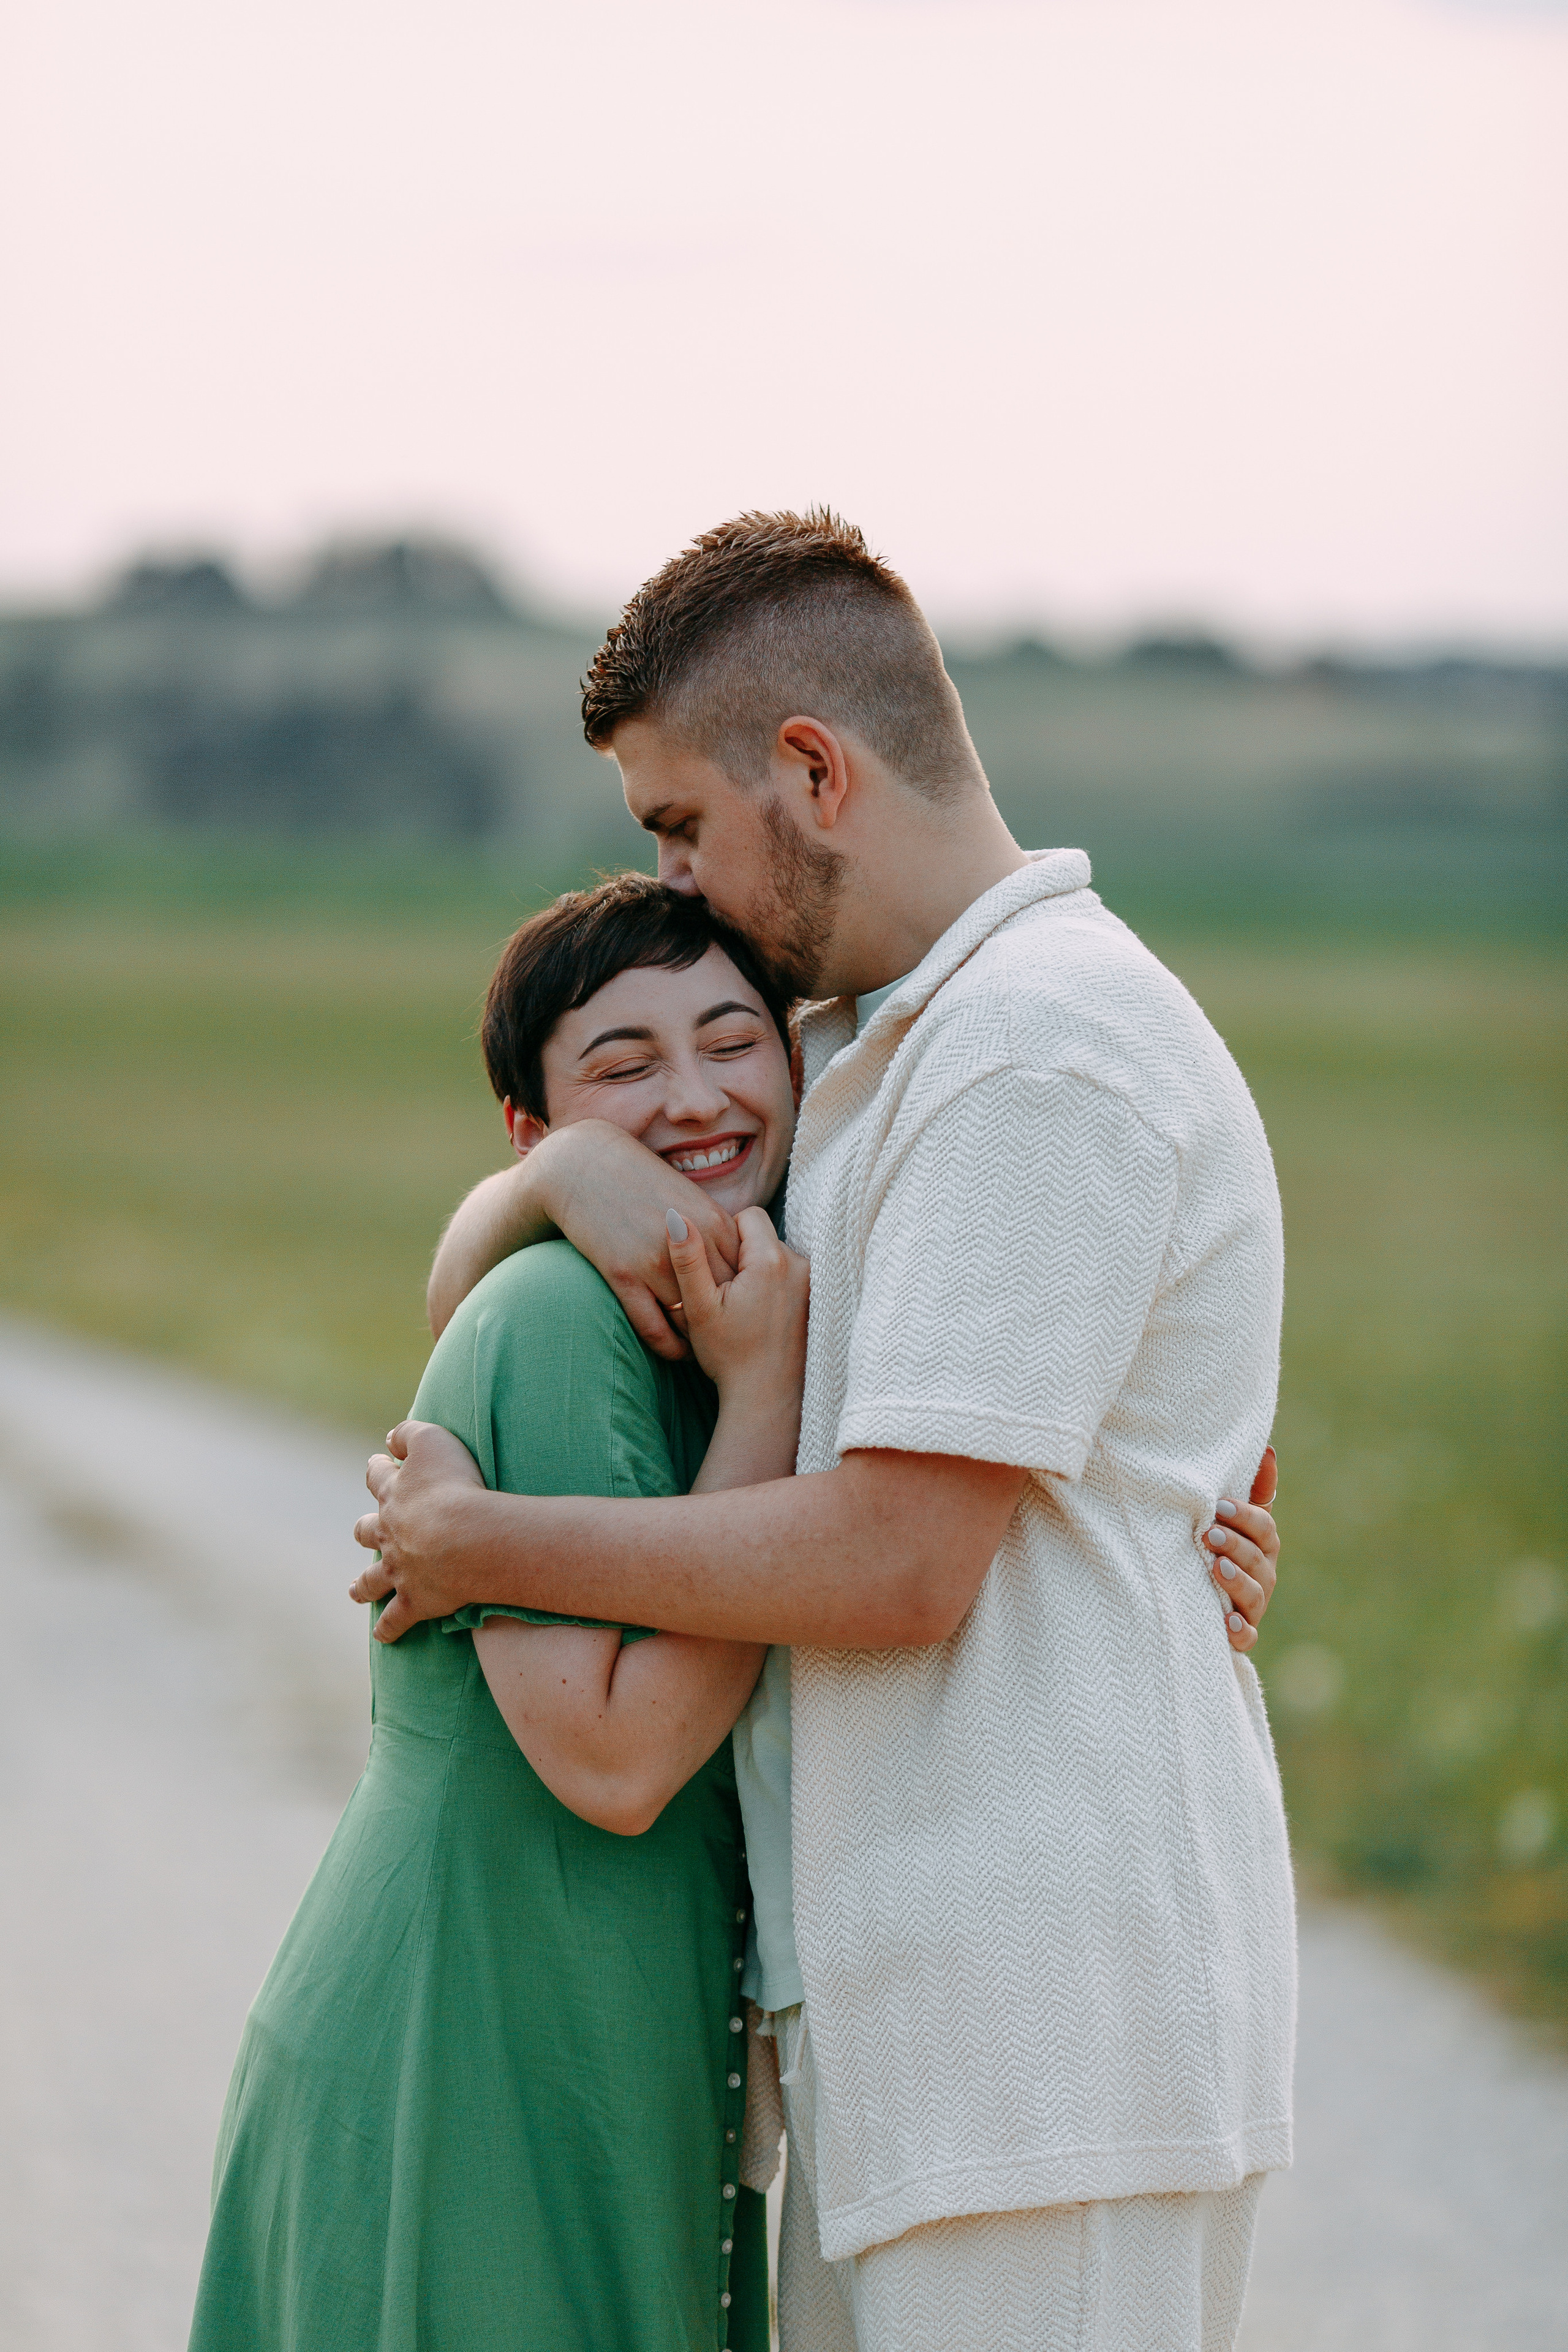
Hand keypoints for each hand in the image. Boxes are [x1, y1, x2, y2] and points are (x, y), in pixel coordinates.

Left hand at [350, 1419, 486, 1640]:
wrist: (465, 1539)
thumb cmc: (454, 1485)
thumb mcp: (433, 1440)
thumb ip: (409, 1433)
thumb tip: (390, 1439)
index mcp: (393, 1496)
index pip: (377, 1477)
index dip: (378, 1469)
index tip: (378, 1464)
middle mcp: (389, 1534)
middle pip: (367, 1532)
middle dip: (364, 1531)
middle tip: (363, 1532)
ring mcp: (400, 1570)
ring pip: (372, 1580)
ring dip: (364, 1585)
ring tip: (356, 1590)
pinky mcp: (416, 1601)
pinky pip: (396, 1619)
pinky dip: (388, 1628)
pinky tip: (383, 1636)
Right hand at [532, 1122, 741, 1362]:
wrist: (582, 1166)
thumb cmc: (639, 1179)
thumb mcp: (687, 1197)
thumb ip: (715, 1228)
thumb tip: (739, 1256)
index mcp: (713, 1220)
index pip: (746, 1271)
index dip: (749, 1296)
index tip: (750, 1314)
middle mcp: (691, 1242)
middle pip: (724, 1298)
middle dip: (731, 1322)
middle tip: (735, 1342)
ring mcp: (655, 1261)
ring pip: (691, 1319)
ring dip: (701, 1340)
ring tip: (709, 1353)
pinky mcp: (623, 1275)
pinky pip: (654, 1327)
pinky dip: (670, 1347)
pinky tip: (677, 1352)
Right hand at [664, 1206, 808, 1402]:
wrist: (765, 1397)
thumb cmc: (729, 1355)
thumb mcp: (699, 1307)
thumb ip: (688, 1259)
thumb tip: (676, 1217)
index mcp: (771, 1261)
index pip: (748, 1215)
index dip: (726, 1236)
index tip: (717, 1270)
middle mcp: (800, 1265)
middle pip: (764, 1236)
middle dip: (742, 1255)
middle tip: (726, 1292)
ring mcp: (812, 1282)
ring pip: (775, 1255)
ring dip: (757, 1270)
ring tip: (743, 1306)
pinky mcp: (816, 1298)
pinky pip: (789, 1273)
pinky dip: (772, 1285)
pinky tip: (759, 1314)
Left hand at [1205, 1444, 1278, 1655]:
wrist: (1202, 1602)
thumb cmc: (1219, 1548)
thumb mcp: (1233, 1519)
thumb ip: (1252, 1490)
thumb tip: (1267, 1449)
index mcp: (1262, 1545)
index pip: (1264, 1528)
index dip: (1245, 1517)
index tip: (1220, 1505)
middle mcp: (1263, 1575)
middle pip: (1258, 1559)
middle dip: (1236, 1545)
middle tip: (1210, 1533)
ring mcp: (1253, 1606)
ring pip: (1254, 1595)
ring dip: (1237, 1582)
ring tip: (1217, 1568)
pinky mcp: (1240, 1634)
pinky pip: (1247, 1636)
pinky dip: (1240, 1630)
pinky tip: (1227, 1622)